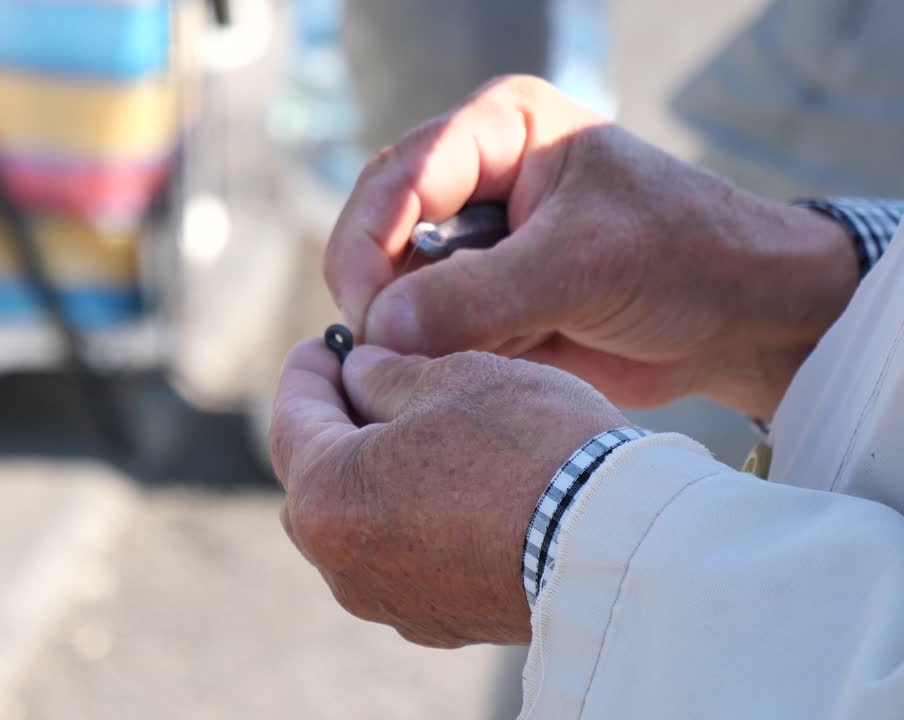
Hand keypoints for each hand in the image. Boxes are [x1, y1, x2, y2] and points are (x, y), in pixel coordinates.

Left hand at [269, 338, 626, 646]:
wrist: (618, 545)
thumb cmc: (529, 446)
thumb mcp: (449, 376)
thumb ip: (384, 374)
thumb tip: (360, 375)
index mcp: (326, 497)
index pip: (291, 418)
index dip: (308, 368)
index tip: (327, 343)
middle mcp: (342, 564)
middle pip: (317, 477)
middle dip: (336, 422)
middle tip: (366, 378)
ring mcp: (389, 601)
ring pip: (359, 522)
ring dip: (375, 473)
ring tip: (418, 429)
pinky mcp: (438, 621)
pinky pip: (403, 556)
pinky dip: (411, 516)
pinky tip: (453, 484)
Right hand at [325, 75, 857, 418]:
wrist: (744, 323)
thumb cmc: (687, 259)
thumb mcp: (584, 264)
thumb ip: (480, 294)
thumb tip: (381, 328)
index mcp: (500, 132)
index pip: (400, 178)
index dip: (370, 244)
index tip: (369, 313)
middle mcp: (475, 182)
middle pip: (380, 234)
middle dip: (383, 294)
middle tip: (389, 353)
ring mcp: (475, 248)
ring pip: (396, 291)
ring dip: (413, 335)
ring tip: (468, 361)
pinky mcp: (481, 304)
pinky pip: (428, 333)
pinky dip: (440, 359)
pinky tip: (483, 369)